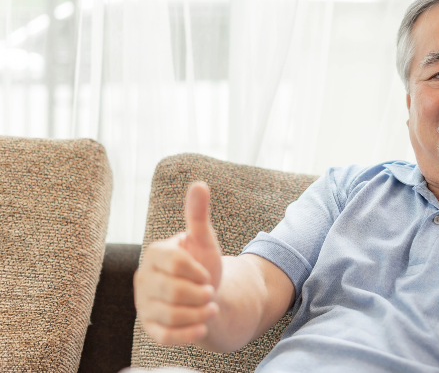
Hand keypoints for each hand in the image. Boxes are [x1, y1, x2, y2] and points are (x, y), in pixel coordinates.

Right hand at [134, 182, 222, 345]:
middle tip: (210, 291)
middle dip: (200, 293)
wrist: (206, 296)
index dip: (197, 270)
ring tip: (211, 307)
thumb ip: (198, 215)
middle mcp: (144, 279)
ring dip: (199, 313)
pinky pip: (165, 336)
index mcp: (155, 254)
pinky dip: (188, 334)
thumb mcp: (205, 240)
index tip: (207, 273)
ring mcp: (144, 305)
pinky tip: (204, 327)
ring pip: (170, 315)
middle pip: (172, 291)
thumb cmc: (203, 265)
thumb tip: (199, 184)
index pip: (173, 261)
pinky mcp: (150, 328)